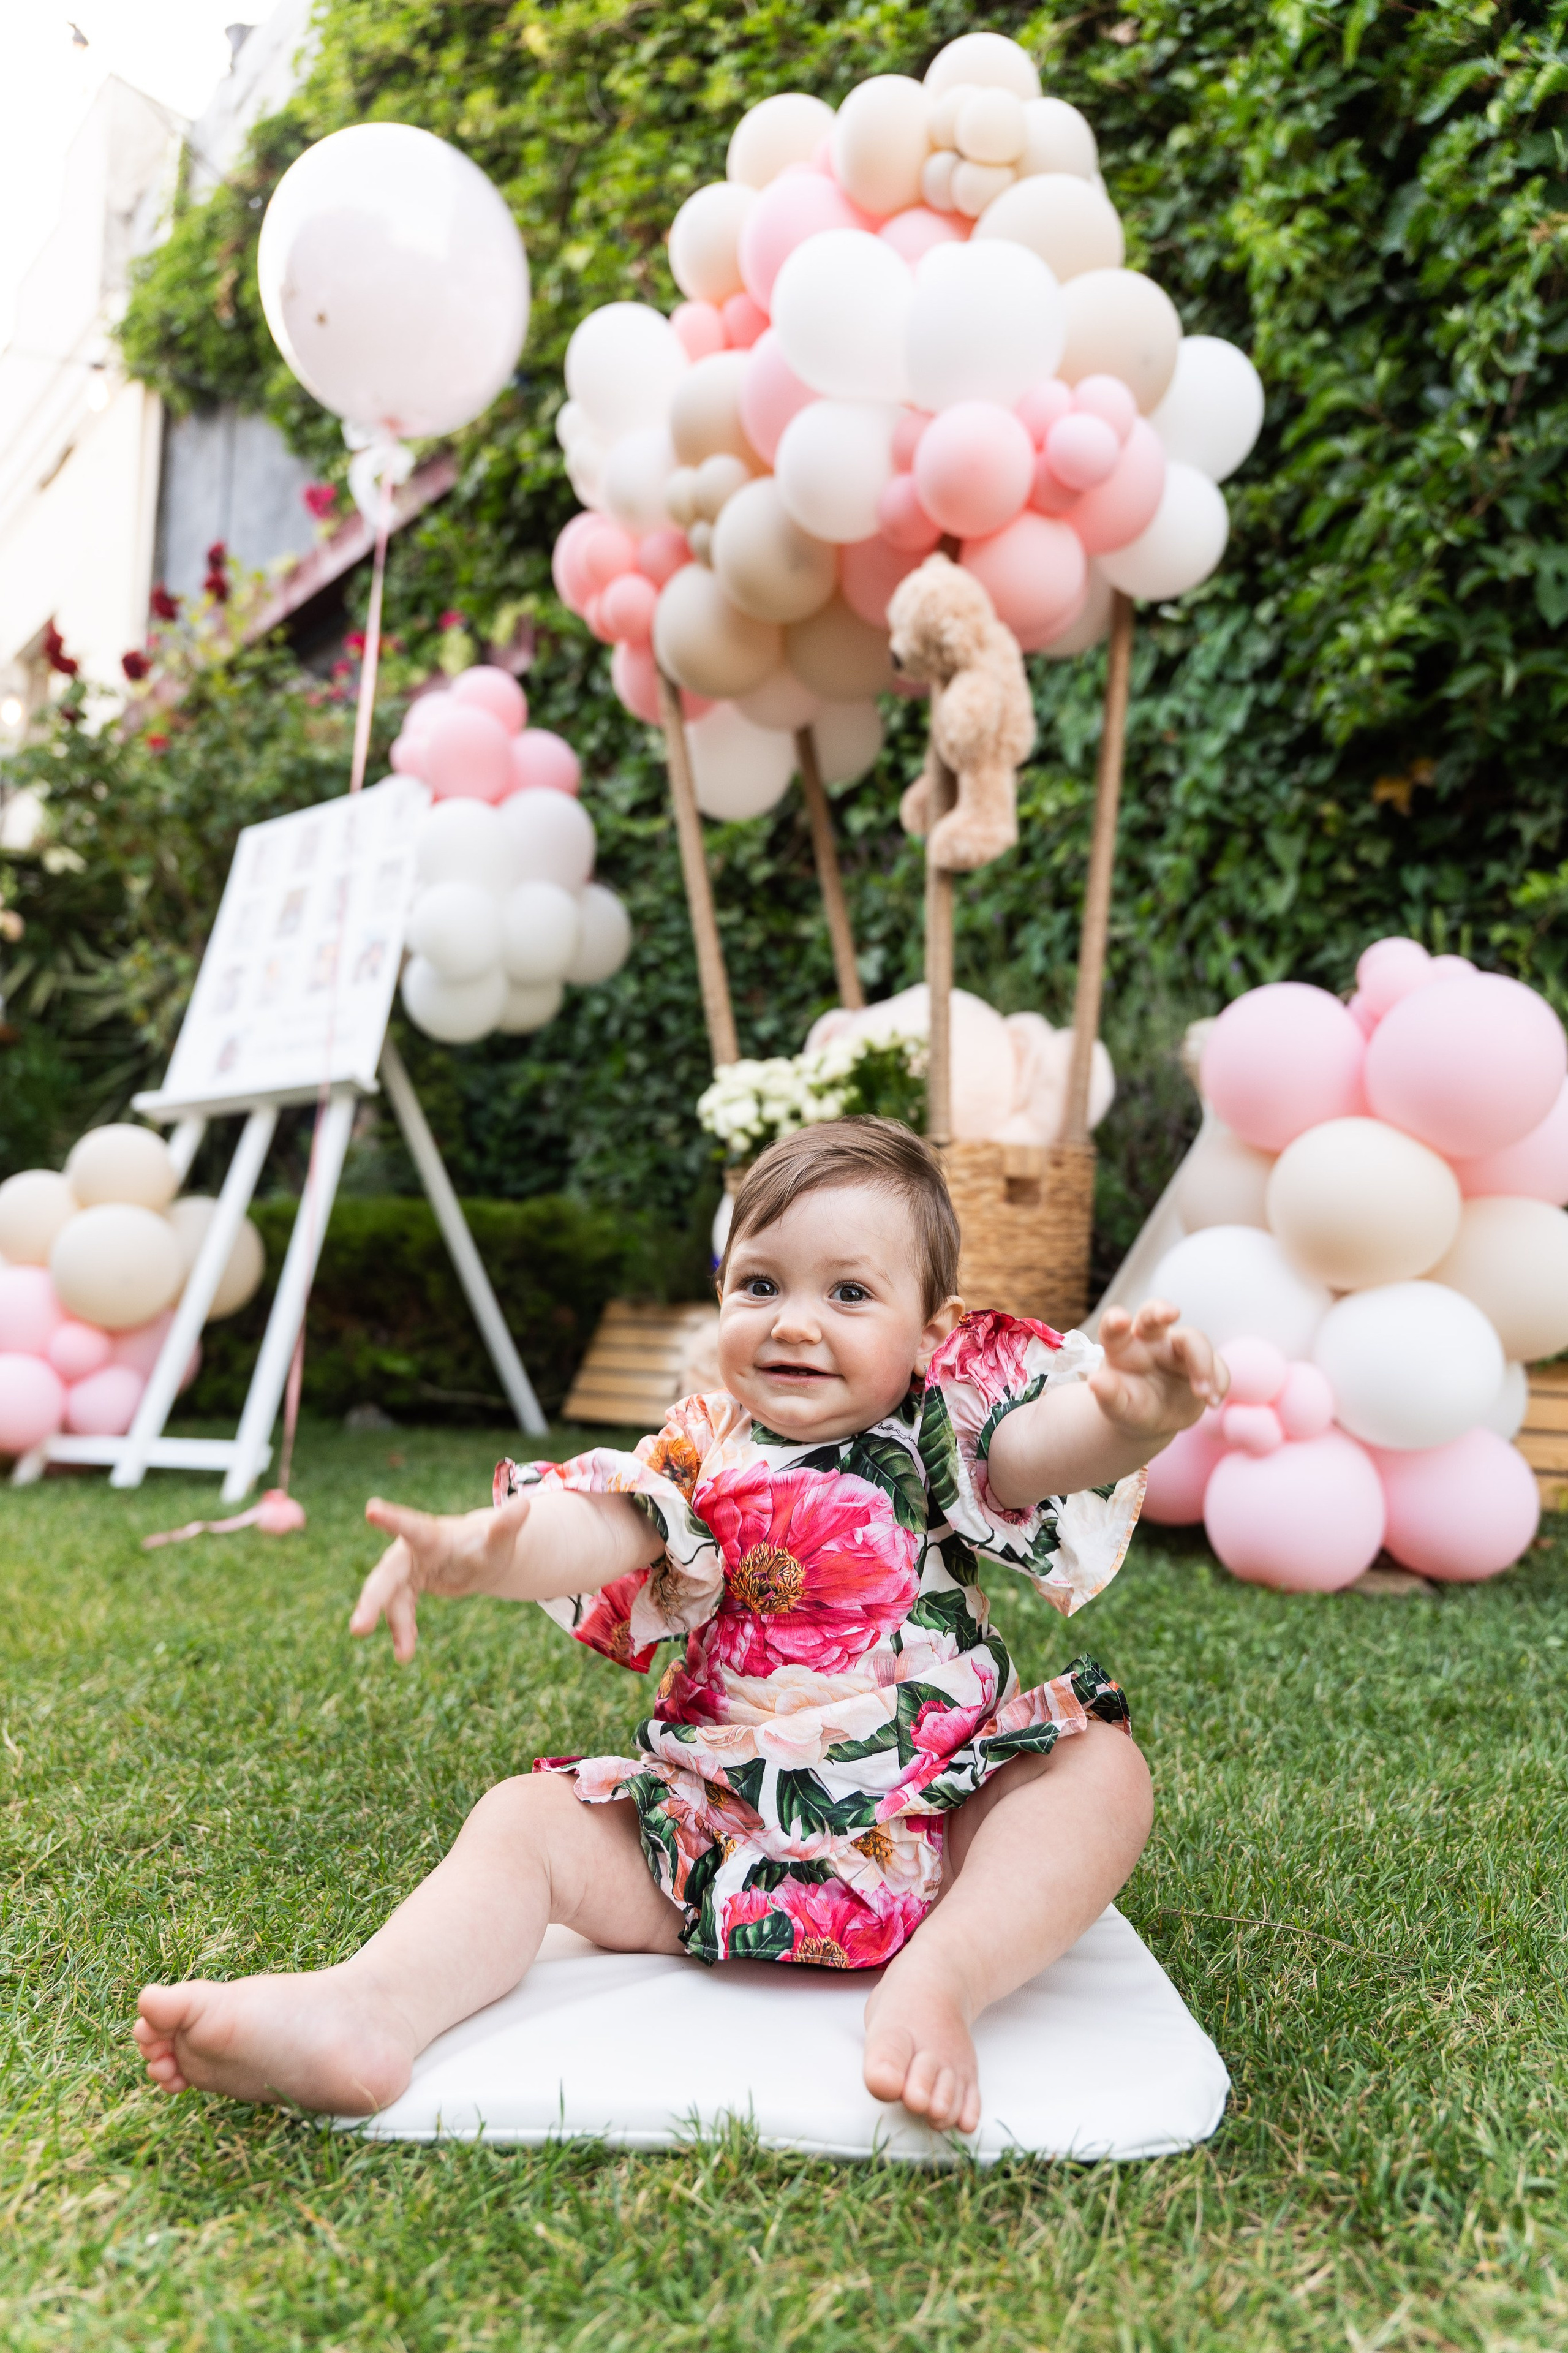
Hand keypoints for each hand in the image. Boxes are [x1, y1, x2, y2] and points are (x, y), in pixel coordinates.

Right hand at [351, 1492, 531, 1662]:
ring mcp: (407, 1572)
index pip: (412, 1527)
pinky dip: (404, 1632)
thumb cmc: (488, 1541)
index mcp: (432, 1536)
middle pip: (386, 1577)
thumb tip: (526, 1504)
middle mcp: (412, 1553)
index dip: (392, 1519)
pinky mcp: (408, 1589)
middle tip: (358, 1629)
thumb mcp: (499, 1538)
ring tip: (404, 1657)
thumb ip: (506, 1525)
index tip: (371, 1508)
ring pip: (392, 1601)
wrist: (481, 1557)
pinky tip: (407, 1652)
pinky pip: (401, 1612)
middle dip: (372, 1601)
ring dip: (395, 1627)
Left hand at [1089, 1300, 1227, 1444]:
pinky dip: (1219, 1381)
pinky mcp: (1201, 1362)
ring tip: (1204, 1395)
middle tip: (1171, 1313)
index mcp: (1122, 1347)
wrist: (1153, 1420)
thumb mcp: (1118, 1408)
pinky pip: (1216, 1364)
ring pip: (1194, 1340)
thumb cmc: (1129, 1407)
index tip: (1120, 1320)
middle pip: (1154, 1314)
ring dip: (1202, 1365)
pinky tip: (1213, 1402)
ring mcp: (1178, 1349)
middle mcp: (1150, 1340)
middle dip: (1161, 1310)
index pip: (1113, 1327)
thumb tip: (1095, 1382)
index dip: (1115, 1320)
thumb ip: (1108, 1396)